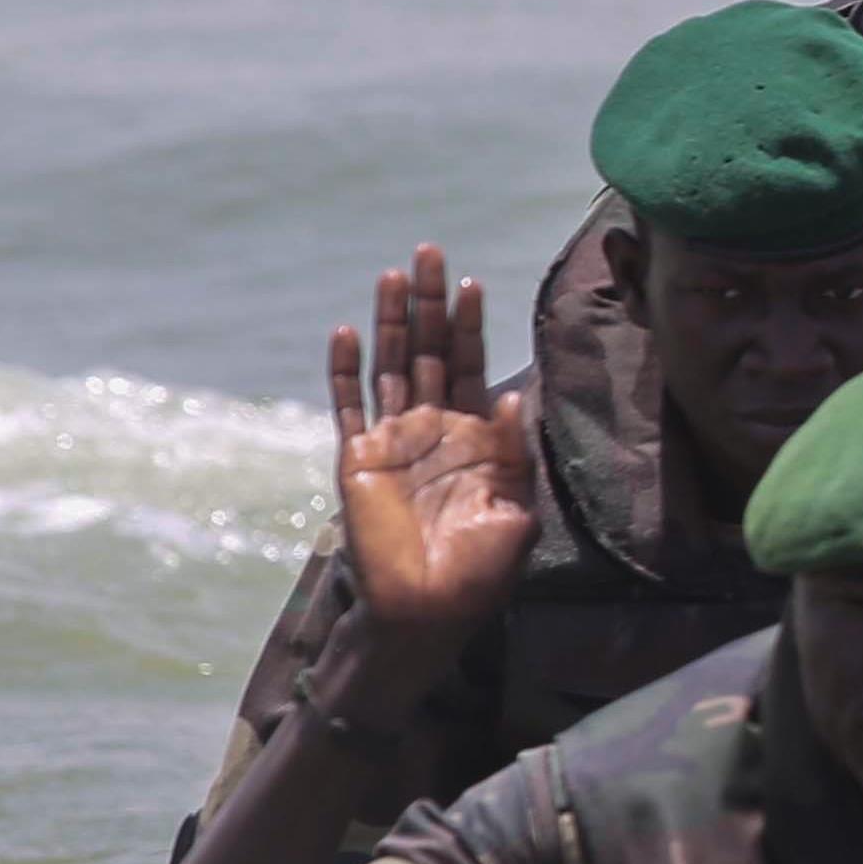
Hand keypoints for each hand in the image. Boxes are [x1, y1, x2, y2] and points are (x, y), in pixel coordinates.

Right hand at [325, 246, 538, 666]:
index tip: (473, 283)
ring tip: (393, 274)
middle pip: (429, 351)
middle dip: (429, 304)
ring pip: (389, 365)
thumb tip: (518, 395)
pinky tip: (345, 331)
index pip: (472, 365)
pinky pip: (349, 406)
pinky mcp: (359, 459)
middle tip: (429, 253)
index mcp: (476, 438)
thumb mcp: (517, 509)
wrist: (429, 610)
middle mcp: (433, 429)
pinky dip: (344, 370)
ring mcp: (393, 440)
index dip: (471, 325)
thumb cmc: (481, 571)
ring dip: (390, 321)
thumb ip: (517, 452)